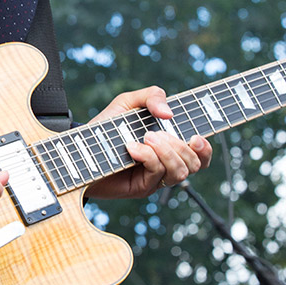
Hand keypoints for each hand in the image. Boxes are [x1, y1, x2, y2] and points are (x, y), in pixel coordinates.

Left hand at [85, 85, 211, 199]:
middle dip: (181, 146)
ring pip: (181, 172)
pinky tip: (132, 147)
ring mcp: (155, 178)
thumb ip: (151, 96)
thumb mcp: (128, 103)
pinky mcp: (142, 187)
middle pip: (195, 164)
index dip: (206, 148)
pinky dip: (148, 157)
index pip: (201, 154)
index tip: (197, 136)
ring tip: (145, 138)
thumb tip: (169, 112)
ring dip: (167, 152)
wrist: (79, 150)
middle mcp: (166, 163)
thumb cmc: (105, 128)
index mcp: (170, 145)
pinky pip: (157, 174)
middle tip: (154, 133)